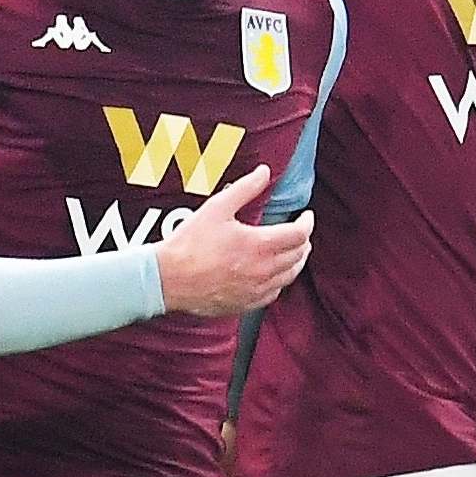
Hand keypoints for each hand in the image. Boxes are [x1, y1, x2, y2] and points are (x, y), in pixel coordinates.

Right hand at [153, 165, 313, 316]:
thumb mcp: (217, 207)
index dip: (307, 222)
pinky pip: (274, 292)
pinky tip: (273, 274)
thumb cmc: (189, 244)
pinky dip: (280, 280)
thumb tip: (264, 173)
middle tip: (299, 231)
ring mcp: (255, 289)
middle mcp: (263, 270)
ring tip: (293, 251)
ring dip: (296, 261)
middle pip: (299, 255)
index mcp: (259, 245)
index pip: (299, 234)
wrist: (168, 279)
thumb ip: (245, 188)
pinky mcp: (246, 303)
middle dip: (303, 240)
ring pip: (290, 276)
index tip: (305, 216)